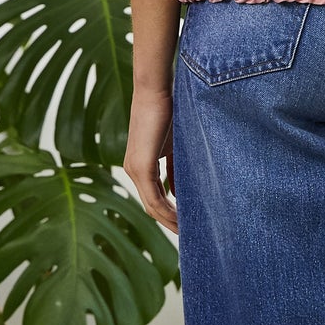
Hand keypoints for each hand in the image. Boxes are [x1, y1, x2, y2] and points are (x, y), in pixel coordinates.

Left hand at [125, 84, 177, 233]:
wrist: (157, 88)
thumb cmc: (170, 109)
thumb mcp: (176, 144)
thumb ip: (177, 166)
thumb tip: (184, 190)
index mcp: (141, 164)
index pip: (155, 197)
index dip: (170, 214)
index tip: (188, 224)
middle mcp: (133, 169)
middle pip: (152, 207)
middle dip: (171, 222)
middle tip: (190, 235)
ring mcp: (135, 169)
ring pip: (152, 206)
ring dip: (170, 221)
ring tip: (189, 232)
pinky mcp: (141, 167)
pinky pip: (155, 197)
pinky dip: (169, 211)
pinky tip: (182, 219)